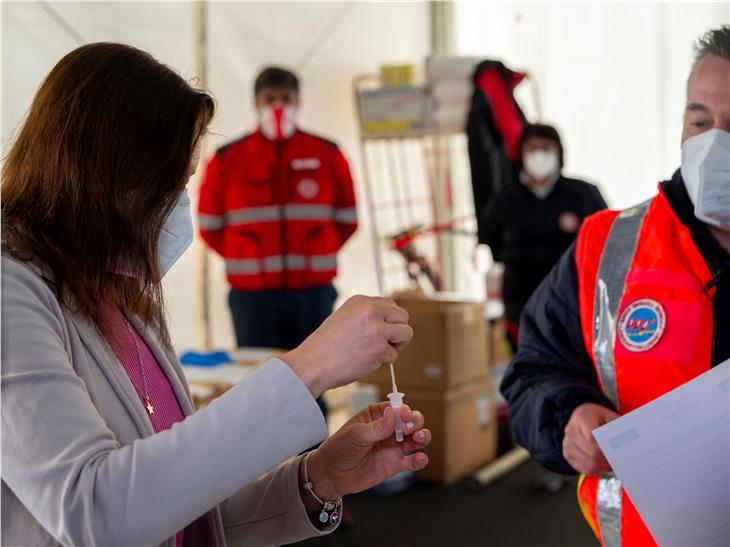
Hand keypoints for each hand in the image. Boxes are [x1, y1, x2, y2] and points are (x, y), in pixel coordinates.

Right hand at [282, 296, 412, 396]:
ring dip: (395, 345)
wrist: (311, 364)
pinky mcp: (380, 349)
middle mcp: (371, 310)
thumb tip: (389, 322)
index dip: (389, 320)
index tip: (381, 331)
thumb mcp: (344, 318)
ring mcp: (377, 329)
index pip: (390, 305)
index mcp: (361, 301)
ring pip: (406, 334)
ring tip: (376, 352)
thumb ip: (366, 316)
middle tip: (383, 344)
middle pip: (403, 316)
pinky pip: (394, 355)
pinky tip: (365, 362)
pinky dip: (383, 362)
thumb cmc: (324, 347)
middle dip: (397, 331)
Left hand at [301, 402, 430, 501]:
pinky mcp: (395, 464)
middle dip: (415, 422)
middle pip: (410, 421)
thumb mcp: (356, 434)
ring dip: (422, 437)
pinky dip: (420, 460)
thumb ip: (377, 427)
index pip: (396, 408)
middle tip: (411, 428)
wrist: (331, 475)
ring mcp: (393, 447)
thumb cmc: (339, 449)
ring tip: (419, 439)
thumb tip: (393, 414)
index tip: (405, 416)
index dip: (404, 411)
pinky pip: (413, 461)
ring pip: (416, 439)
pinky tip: (419, 459)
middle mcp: (388, 429)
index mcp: (376, 415)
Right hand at [563, 403, 618, 475]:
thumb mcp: (611, 418)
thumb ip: (619, 430)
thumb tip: (629, 446)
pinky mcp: (567, 454)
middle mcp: (571, 430)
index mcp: (582, 417)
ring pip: (590, 464)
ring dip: (604, 465)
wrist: (583, 418)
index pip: (592, 437)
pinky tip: (602, 463)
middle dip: (607, 457)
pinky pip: (585, 469)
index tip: (617, 449)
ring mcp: (567, 443)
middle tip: (617, 456)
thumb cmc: (599, 418)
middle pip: (592, 452)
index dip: (606, 447)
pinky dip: (598, 470)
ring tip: (610, 459)